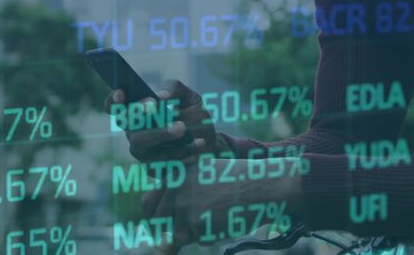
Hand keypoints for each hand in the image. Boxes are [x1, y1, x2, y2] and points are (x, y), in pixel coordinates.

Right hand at [103, 79, 224, 163]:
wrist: (211, 144)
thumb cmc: (195, 117)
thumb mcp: (190, 98)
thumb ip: (176, 89)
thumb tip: (161, 97)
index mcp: (139, 111)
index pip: (116, 106)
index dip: (114, 100)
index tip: (123, 93)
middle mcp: (134, 131)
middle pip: (125, 122)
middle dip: (138, 114)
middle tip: (156, 107)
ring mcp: (142, 151)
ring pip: (141, 142)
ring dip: (161, 133)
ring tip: (183, 127)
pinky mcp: (154, 168)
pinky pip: (162, 160)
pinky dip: (182, 149)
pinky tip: (199, 143)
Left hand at [142, 157, 304, 254]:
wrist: (265, 184)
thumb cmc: (240, 183)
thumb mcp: (205, 180)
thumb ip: (182, 198)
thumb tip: (161, 233)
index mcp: (176, 173)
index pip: (148, 203)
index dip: (155, 218)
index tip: (160, 227)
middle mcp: (174, 186)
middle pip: (157, 221)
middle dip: (170, 231)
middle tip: (190, 231)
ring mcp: (183, 204)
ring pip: (179, 233)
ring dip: (196, 232)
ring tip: (219, 216)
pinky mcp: (195, 221)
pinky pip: (199, 240)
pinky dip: (212, 236)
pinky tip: (227, 219)